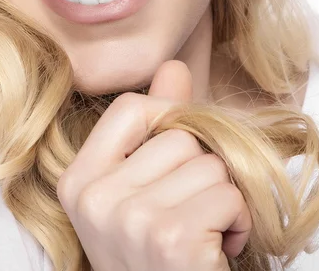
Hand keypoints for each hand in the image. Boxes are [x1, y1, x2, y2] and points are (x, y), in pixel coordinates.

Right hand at [57, 60, 250, 270]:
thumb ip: (154, 129)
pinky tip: (219, 248)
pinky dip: (240, 221)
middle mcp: (95, 198)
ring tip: (205, 231)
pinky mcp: (171, 239)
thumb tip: (174, 67)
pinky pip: (230, 196)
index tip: (177, 159)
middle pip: (180, 136)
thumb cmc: (152, 256)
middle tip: (191, 210)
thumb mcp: (138, 193)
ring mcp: (130, 219)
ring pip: (211, 165)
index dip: (168, 122)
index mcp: (79, 180)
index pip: (130, 108)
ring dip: (225, 198)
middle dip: (202, 170)